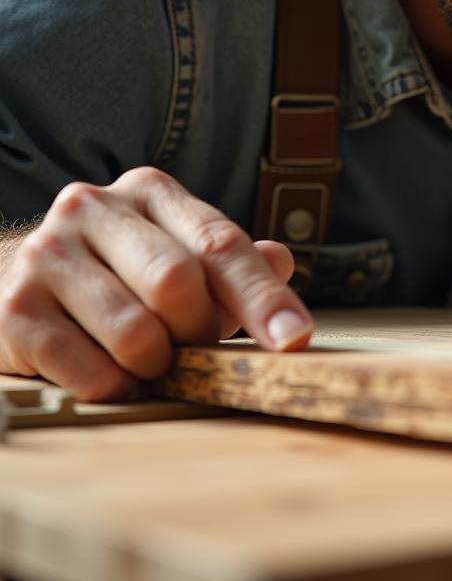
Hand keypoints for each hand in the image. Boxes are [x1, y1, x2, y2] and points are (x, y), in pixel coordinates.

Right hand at [0, 167, 313, 400]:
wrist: (14, 280)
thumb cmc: (117, 274)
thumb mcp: (178, 255)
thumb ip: (231, 264)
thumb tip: (282, 262)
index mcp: (151, 192)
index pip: (219, 243)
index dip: (262, 296)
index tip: (295, 337)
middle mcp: (95, 208)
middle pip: (177, 281)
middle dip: (198, 331)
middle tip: (196, 350)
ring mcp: (48, 254)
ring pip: (135, 332)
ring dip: (156, 365)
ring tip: (149, 361)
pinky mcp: (15, 308)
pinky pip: (91, 371)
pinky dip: (116, 387)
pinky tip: (111, 374)